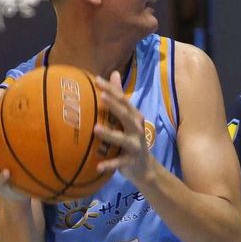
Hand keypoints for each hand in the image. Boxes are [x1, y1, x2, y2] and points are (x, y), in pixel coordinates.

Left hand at [93, 73, 159, 187]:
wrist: (145, 167)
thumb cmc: (131, 138)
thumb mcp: (127, 117)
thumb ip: (119, 98)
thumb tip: (114, 73)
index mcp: (134, 117)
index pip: (123, 100)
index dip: (111, 90)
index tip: (96, 80)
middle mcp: (136, 129)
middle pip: (126, 116)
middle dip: (115, 106)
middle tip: (102, 97)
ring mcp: (134, 145)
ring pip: (122, 139)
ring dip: (109, 134)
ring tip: (96, 129)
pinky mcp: (131, 161)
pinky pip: (119, 163)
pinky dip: (109, 165)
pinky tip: (97, 167)